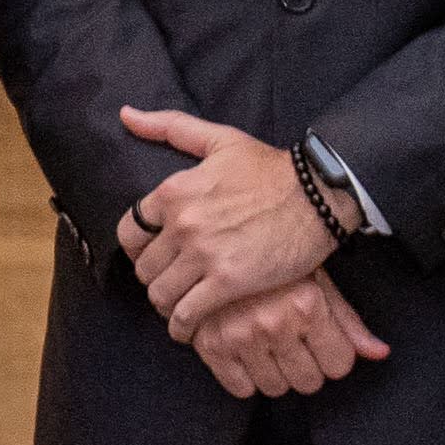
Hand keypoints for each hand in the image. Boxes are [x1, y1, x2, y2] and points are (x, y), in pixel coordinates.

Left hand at [113, 106, 337, 338]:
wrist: (319, 195)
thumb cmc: (271, 168)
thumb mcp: (219, 139)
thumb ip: (168, 127)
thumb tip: (126, 115)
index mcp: (173, 191)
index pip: (129, 232)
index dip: (138, 249)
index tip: (152, 256)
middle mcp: (182, 223)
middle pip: (144, 267)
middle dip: (155, 278)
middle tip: (170, 284)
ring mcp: (204, 254)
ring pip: (160, 294)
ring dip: (166, 305)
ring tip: (178, 307)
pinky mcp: (228, 282)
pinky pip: (187, 314)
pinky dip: (183, 326)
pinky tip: (189, 328)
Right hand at [183, 272, 389, 397]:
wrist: (217, 241)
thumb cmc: (274, 258)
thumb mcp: (317, 281)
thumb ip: (348, 322)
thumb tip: (380, 353)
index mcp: (306, 304)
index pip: (339, 365)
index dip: (333, 354)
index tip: (321, 340)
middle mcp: (274, 323)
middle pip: (309, 382)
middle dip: (306, 365)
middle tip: (293, 340)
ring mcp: (240, 335)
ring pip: (275, 388)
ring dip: (276, 372)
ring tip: (269, 343)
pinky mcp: (210, 345)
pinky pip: (241, 389)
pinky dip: (246, 377)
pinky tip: (247, 351)